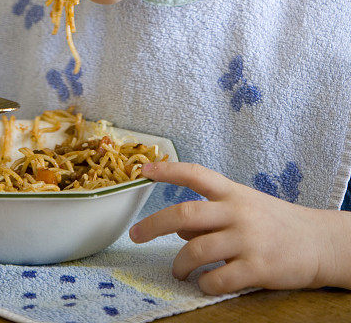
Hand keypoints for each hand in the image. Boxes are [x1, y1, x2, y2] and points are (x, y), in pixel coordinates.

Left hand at [129, 161, 337, 294]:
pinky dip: (205, 284)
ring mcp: (247, 240)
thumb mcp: (243, 207)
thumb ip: (211, 214)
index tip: (143, 170)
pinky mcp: (258, 268)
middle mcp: (237, 212)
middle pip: (184, 215)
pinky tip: (205, 284)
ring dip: (179, 264)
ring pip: (196, 251)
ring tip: (178, 271)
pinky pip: (218, 279)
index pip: (195, 174)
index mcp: (232, 192)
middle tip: (136, 235)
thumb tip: (178, 230)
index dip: (167, 170)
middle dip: (153, 225)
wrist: (317, 242)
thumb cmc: (274, 223)